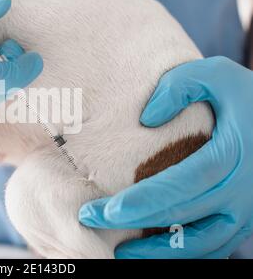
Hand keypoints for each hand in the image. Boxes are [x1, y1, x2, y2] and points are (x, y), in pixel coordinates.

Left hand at [79, 56, 252, 258]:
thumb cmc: (244, 95)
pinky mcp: (244, 220)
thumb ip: (179, 88)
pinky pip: (214, 246)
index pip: (179, 186)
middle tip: (91, 221)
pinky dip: (184, 253)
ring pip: (200, 244)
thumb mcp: (214, 75)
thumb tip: (146, 119)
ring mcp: (246, 211)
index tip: (102, 210)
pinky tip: (155, 251)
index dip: (140, 202)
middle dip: (132, 224)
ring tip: (119, 254)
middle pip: (180, 217)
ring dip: (158, 253)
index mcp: (231, 155)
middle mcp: (241, 191)